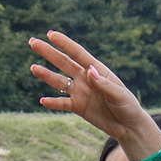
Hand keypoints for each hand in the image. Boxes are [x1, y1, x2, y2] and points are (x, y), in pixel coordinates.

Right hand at [29, 31, 156, 145]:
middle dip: (48, 53)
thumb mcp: (119, 94)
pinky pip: (62, 104)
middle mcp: (86, 78)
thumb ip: (103, 84)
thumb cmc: (127, 106)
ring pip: (59, 81)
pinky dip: (53, 103)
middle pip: (63, 63)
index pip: (78, 54)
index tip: (51, 34)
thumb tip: (89, 71)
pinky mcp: (78, 107)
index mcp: (97, 70)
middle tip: (33, 42)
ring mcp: (80, 92)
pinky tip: (43, 100)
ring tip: (33, 68)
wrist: (128, 126)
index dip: (64, 44)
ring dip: (46, 75)